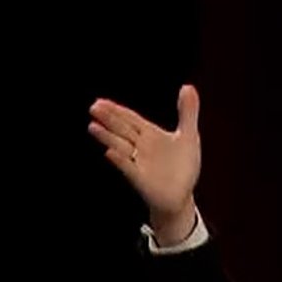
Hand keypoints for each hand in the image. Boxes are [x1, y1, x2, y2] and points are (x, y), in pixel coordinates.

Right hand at [88, 85, 201, 240]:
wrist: (180, 195)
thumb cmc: (182, 167)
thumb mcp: (189, 134)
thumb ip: (187, 111)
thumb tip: (186, 86)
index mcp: (150, 135)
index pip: (130, 119)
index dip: (117, 110)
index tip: (101, 101)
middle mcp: (141, 147)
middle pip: (122, 129)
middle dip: (108, 119)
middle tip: (93, 108)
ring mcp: (138, 162)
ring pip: (120, 146)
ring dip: (107, 137)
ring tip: (93, 127)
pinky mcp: (140, 178)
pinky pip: (128, 168)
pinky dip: (119, 160)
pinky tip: (109, 153)